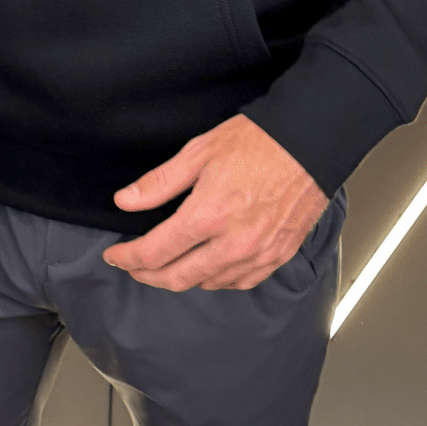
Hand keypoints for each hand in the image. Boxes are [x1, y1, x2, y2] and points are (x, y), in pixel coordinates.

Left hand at [102, 113, 327, 291]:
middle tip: (134, 267)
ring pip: (208, 284)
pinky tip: (209, 270)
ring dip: (183, 278)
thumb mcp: (198, 152)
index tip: (116, 256)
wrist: (310, 143)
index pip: (155, 252)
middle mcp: (233, 242)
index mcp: (208, 215)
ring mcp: (258, 253)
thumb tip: (126, 201)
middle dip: (148, 276)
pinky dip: (218, 281)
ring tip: (168, 266)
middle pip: (178, 277)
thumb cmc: (260, 142)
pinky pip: (241, 282)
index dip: (128, 258)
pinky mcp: (278, 255)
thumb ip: (159, 183)